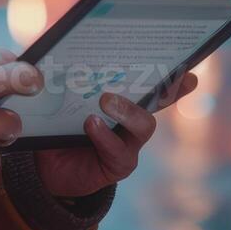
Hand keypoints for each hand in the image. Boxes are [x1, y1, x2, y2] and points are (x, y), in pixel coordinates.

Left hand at [33, 71, 199, 197]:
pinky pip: (119, 151)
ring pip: (143, 126)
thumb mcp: (52, 99)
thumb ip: (56, 78)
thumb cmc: (54, 125)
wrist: (41, 168)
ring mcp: (128, 144)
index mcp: (122, 99)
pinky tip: (91, 125)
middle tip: (149, 72)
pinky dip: (105, 136)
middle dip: (162, 88)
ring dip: (126, 110)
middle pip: (157, 102)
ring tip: (104, 100)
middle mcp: (131, 121)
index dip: (173, 79)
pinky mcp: (118, 164)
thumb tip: (43, 61)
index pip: (152, 86)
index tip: (188, 71)